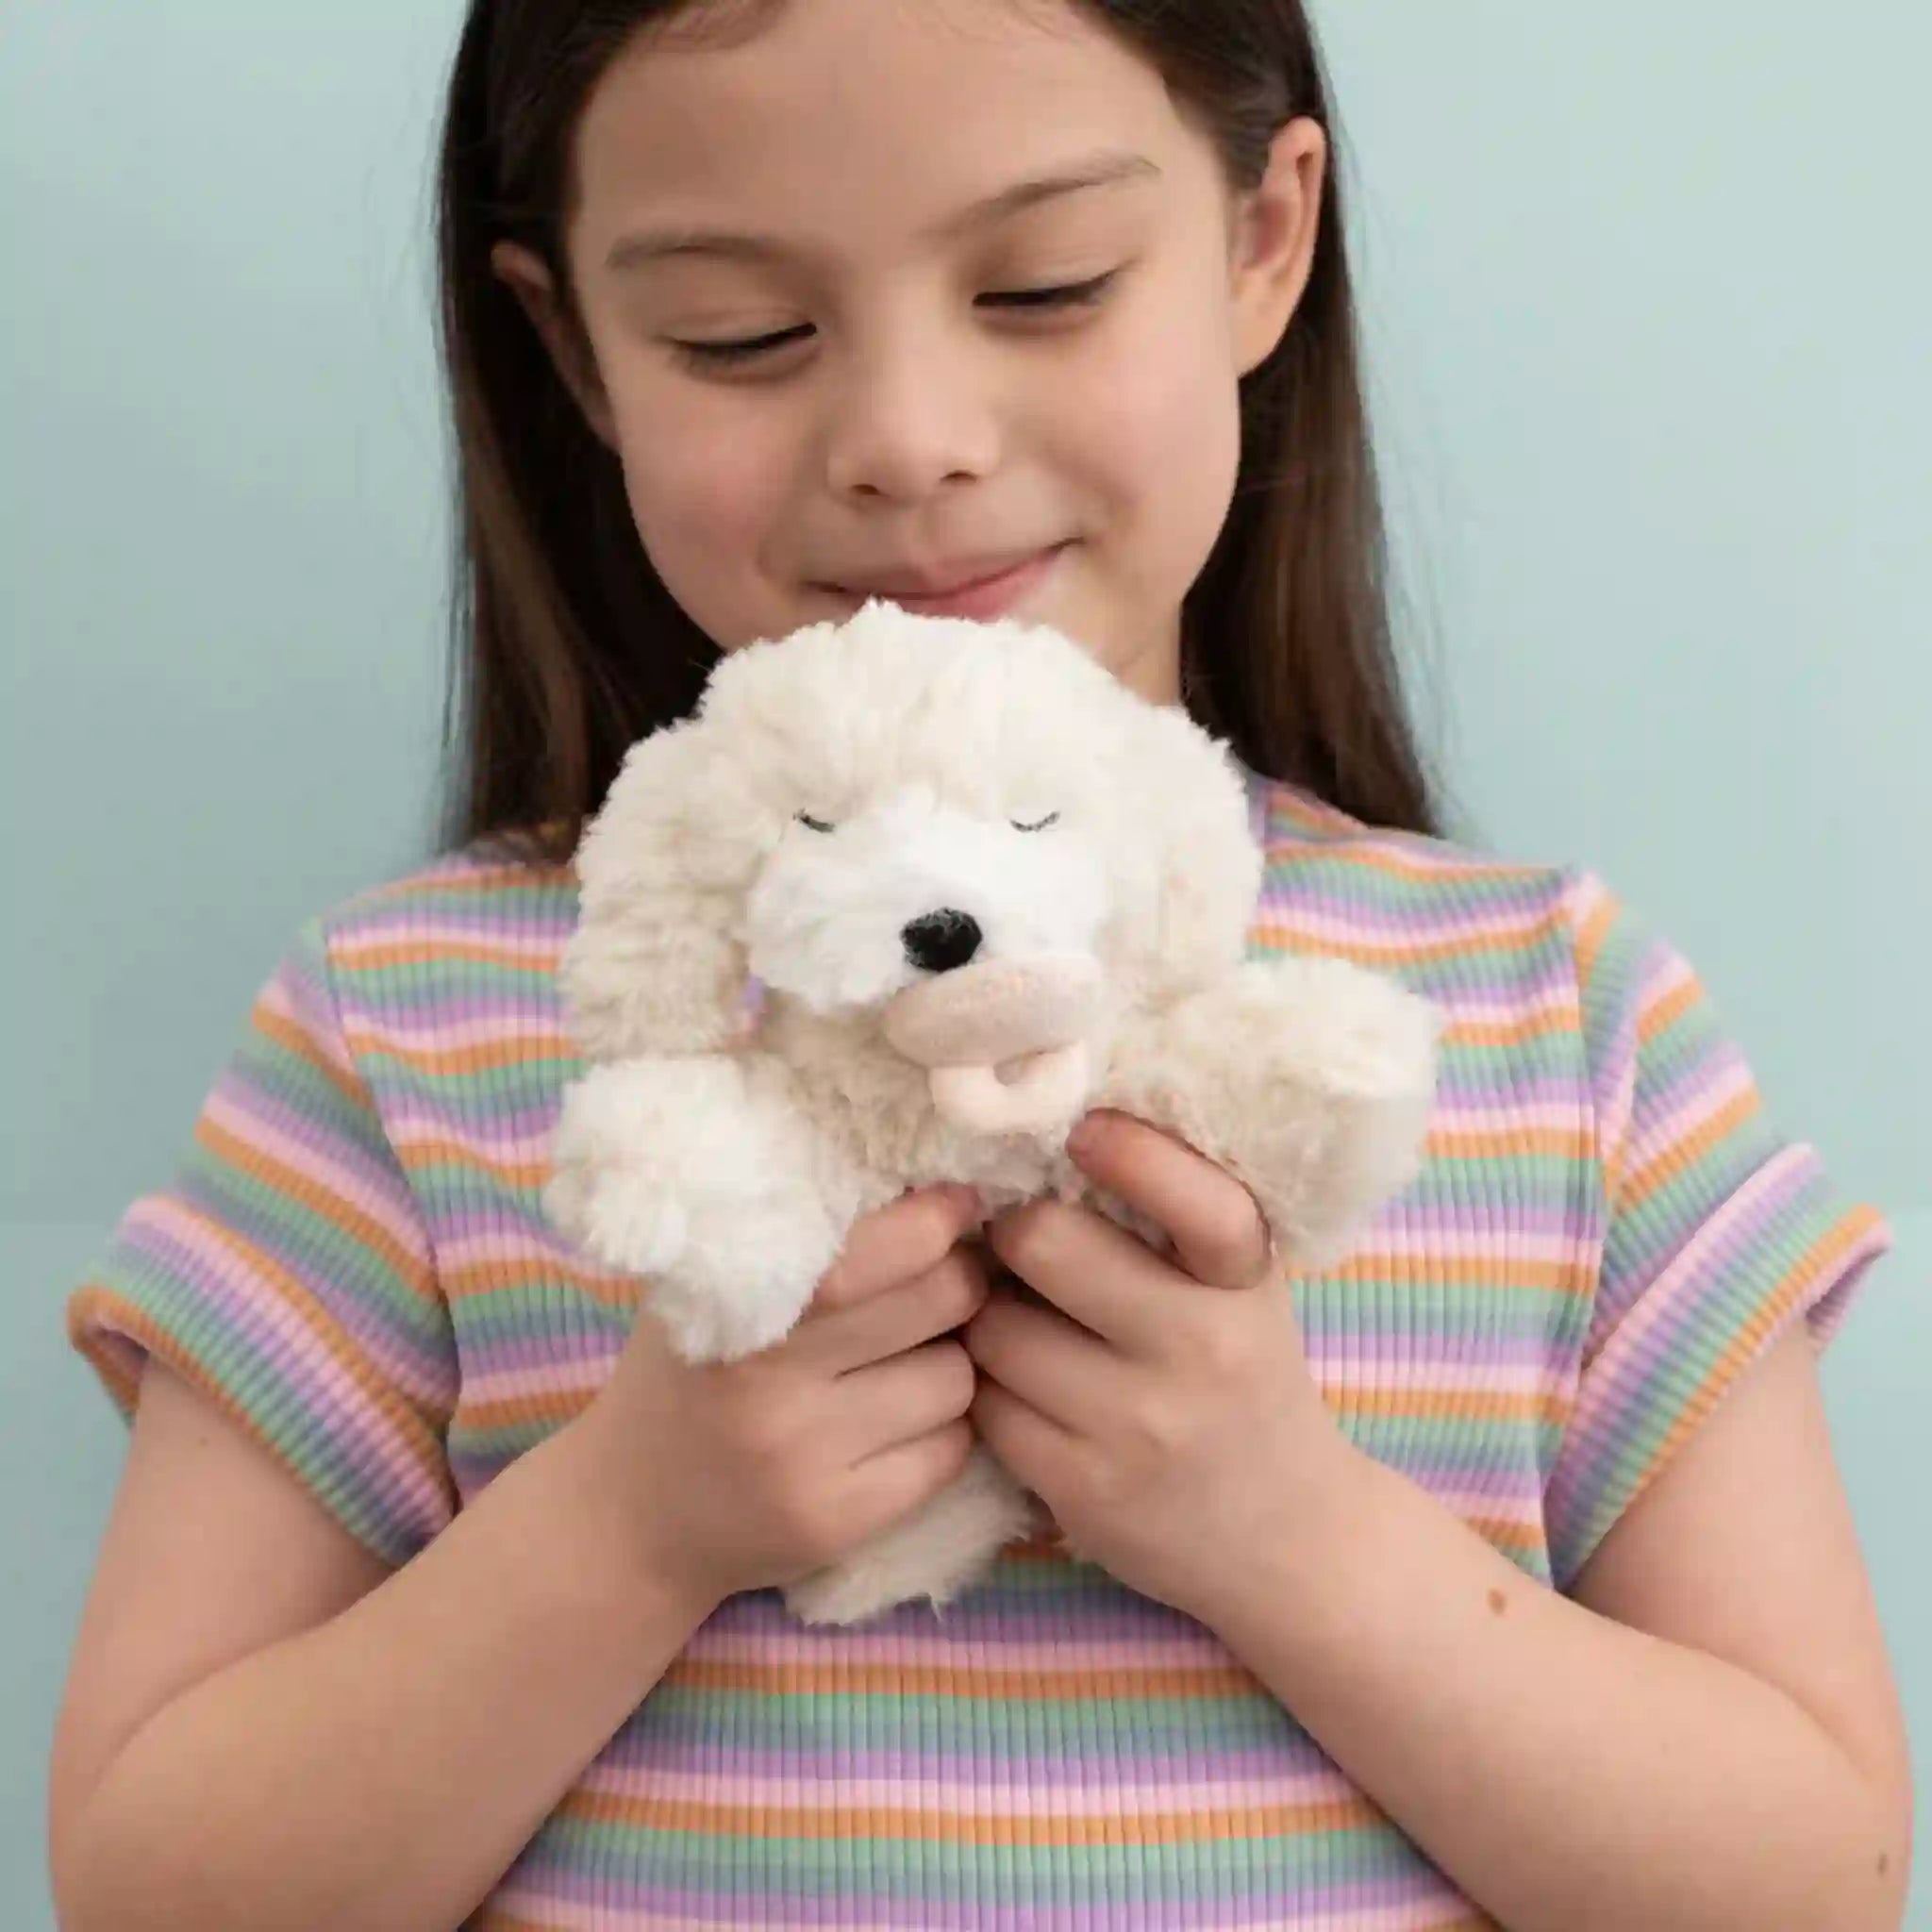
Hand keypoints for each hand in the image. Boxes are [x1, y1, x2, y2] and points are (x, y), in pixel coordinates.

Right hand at [569, 1184, 990, 1617]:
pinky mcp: (836, 1522)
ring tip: (902, 1363)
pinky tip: (895, 1427)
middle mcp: (770, 1384)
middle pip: (942, 1302)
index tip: (958, 1204)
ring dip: (948, 1365)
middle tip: (940, 1282)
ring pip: (956, 1380)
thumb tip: (921, 1184)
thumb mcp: (708, 1286)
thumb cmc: (686, 1375)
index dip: (937, 1221)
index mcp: (738, 1303)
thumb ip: (797, 1235)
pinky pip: (948, 1453)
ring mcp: (804, 1460)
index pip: (882, 1249)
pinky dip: (938, 1433)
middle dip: (957, 1284)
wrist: (630, 1518)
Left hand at [963, 1110, 1360, 1625]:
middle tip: (1018, 1243)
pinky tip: (1019, 1391)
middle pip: (1046, 1244)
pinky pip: (986, 1407)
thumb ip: (1171, 1218)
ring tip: (1019, 1325)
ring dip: (988, 1319)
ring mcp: (1142, 1426)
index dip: (1131, 1154)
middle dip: (1014, 1235)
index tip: (1083, 1132)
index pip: (1201, 1202)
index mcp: (1245, 1282)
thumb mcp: (1240, 1290)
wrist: (1288, 1538)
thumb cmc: (1243, 1378)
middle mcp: (1203, 1349)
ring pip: (997, 1329)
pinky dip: (986, 1390)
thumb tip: (1053, 1123)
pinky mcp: (1087, 1490)